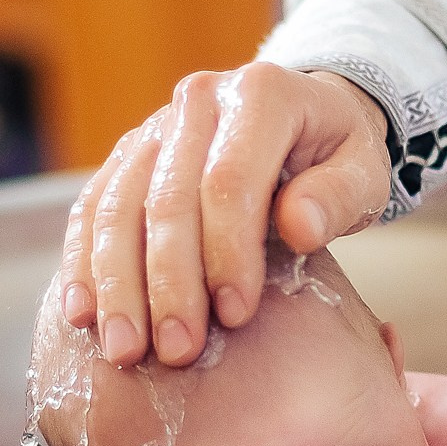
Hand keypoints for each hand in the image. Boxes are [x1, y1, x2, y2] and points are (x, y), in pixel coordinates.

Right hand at [61, 64, 391, 367]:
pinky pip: (92, 208)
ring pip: (117, 205)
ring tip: (124, 350)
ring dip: (117, 284)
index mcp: (261, 94)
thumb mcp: (364, 172)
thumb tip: (298, 228)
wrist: (304, 121)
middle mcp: (198, 101)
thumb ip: (338, 197)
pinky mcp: (127, 156)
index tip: (237, 314)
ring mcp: (153, 127)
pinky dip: (84, 262)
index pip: (230, 180)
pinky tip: (82, 314)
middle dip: (168, 282)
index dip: (227, 251)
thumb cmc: (337, 157)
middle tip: (177, 350)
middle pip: (166, 198)